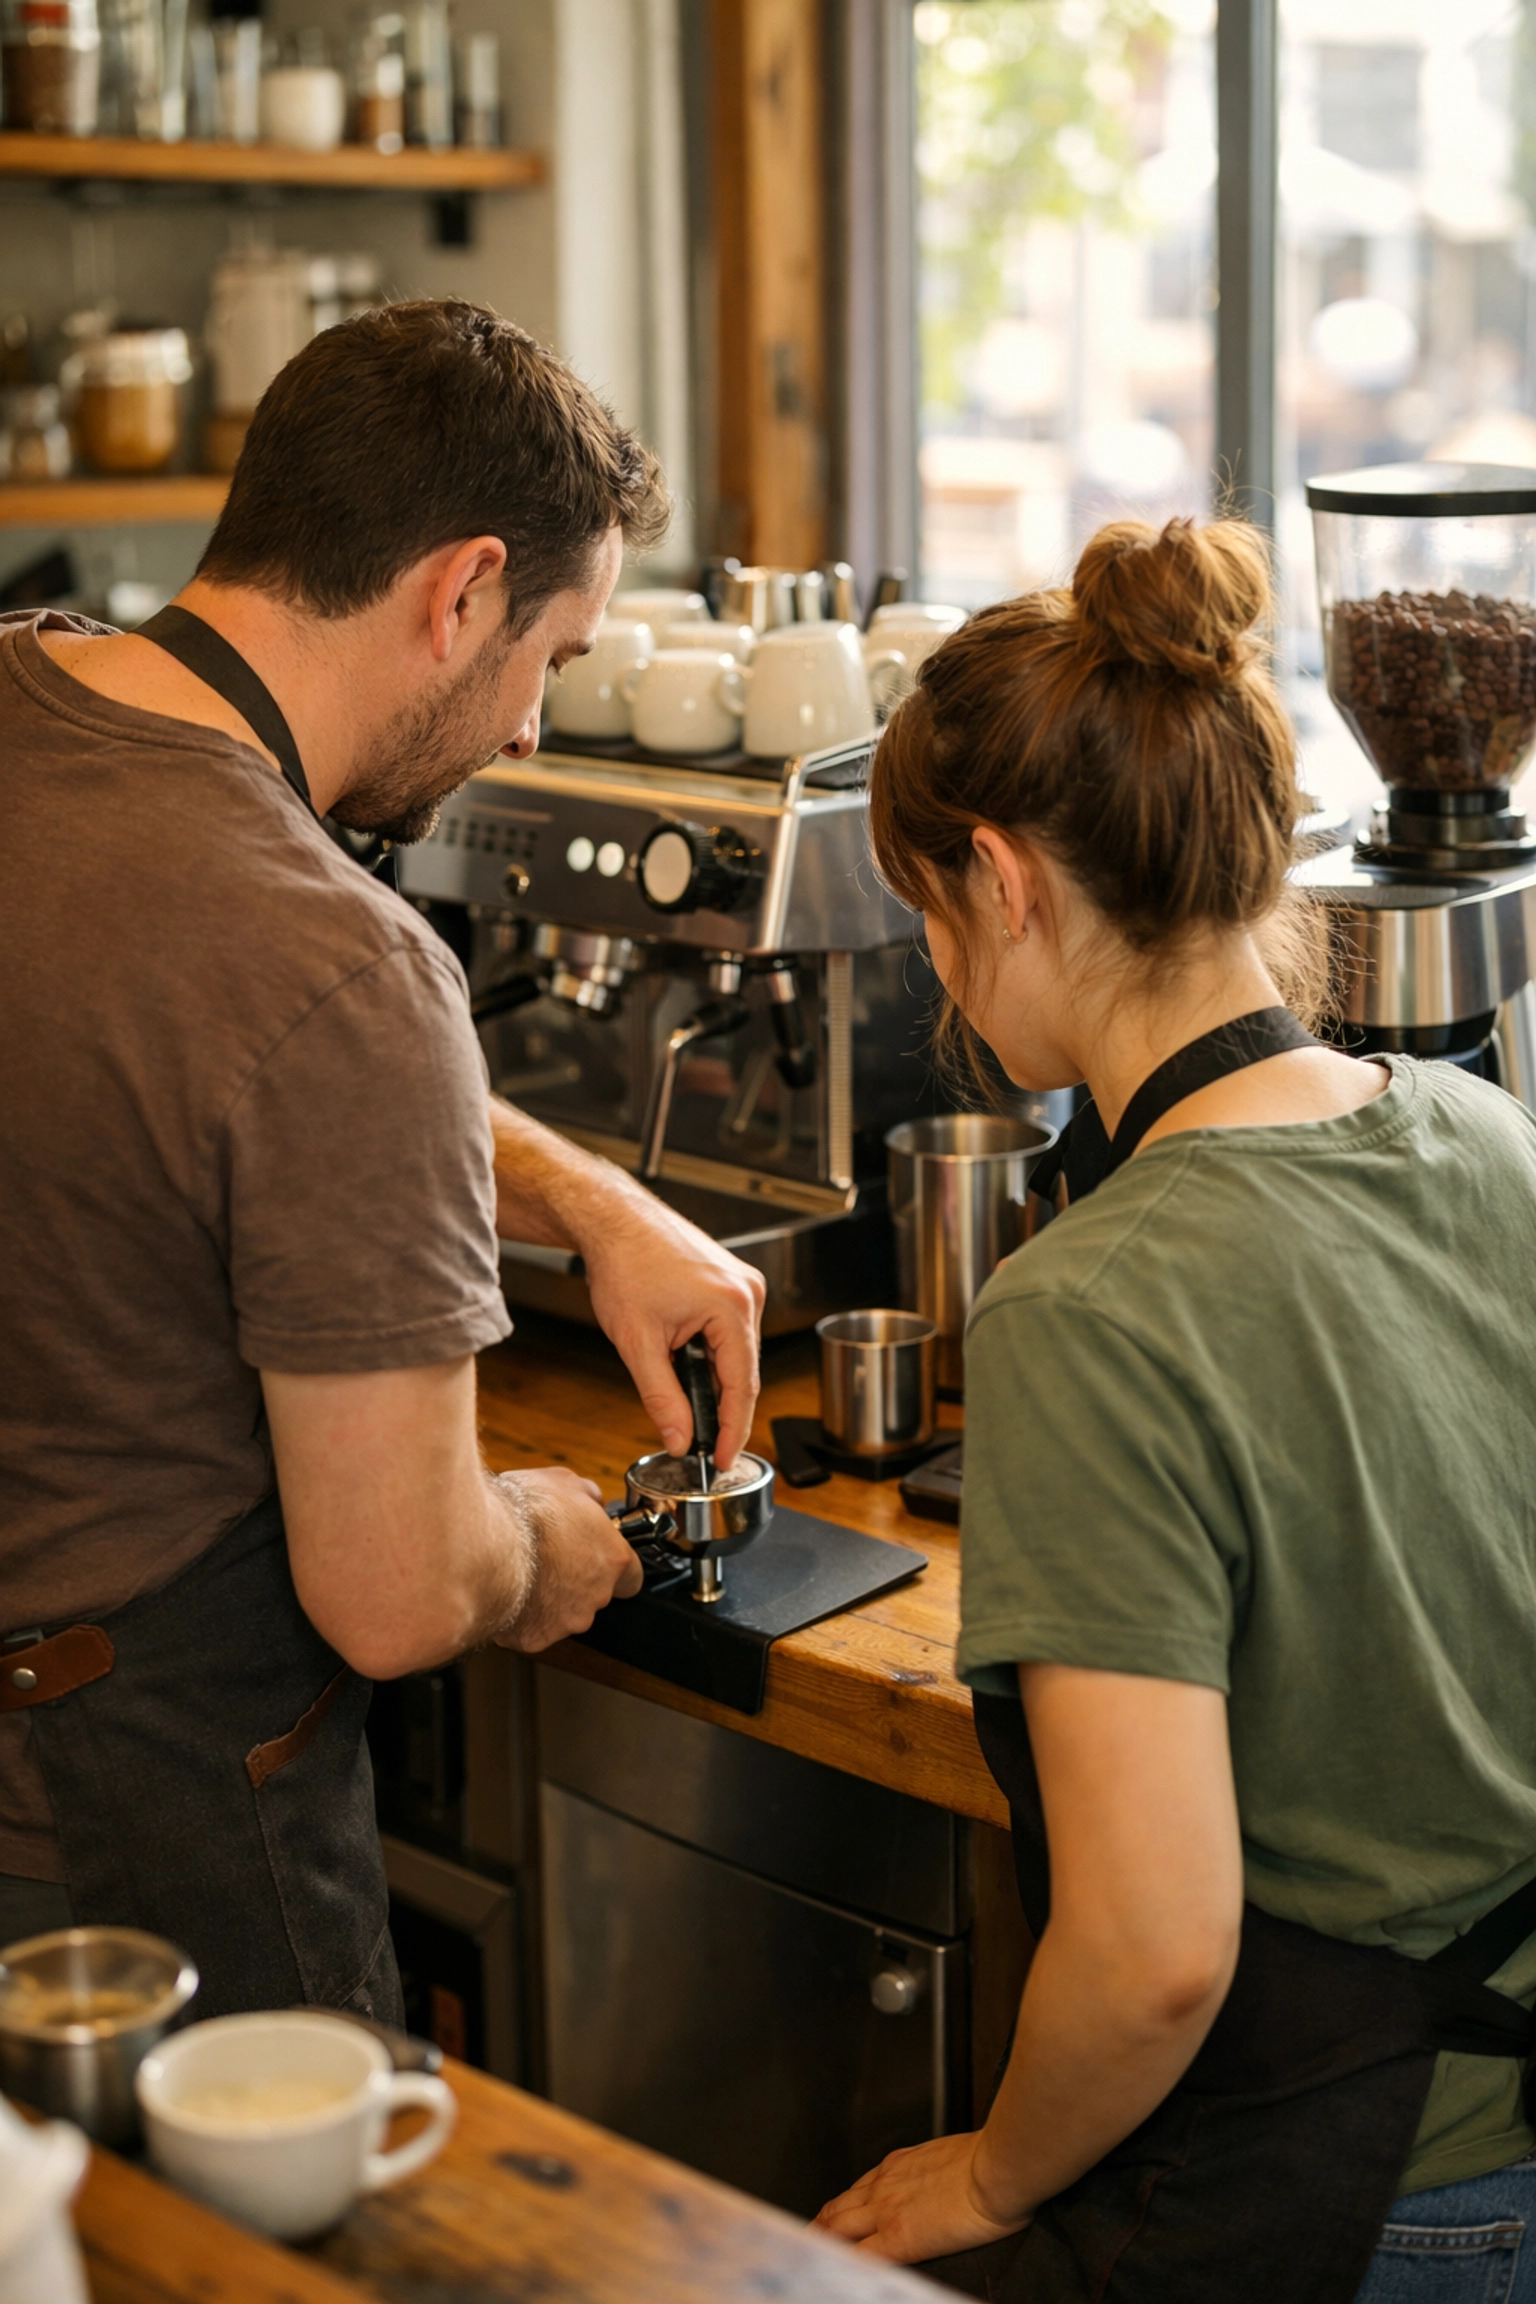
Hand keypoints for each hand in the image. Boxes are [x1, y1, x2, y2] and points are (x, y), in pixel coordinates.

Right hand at [491, 1466, 641, 1649]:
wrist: (486, 1541)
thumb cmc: (526, 1511)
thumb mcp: (566, 1481)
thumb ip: (588, 1498)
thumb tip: (592, 1502)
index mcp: (613, 1558)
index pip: (631, 1577)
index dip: (612, 1568)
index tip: (596, 1560)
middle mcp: (597, 1594)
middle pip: (594, 1596)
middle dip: (575, 1581)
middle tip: (548, 1559)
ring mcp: (568, 1620)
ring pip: (564, 1615)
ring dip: (549, 1600)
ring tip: (524, 1573)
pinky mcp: (536, 1637)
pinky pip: (532, 1629)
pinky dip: (522, 1616)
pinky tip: (508, 1592)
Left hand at [580, 1198, 765, 1469]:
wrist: (613, 1219)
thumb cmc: (624, 1265)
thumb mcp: (638, 1343)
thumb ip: (662, 1398)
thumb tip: (680, 1439)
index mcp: (733, 1307)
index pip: (742, 1386)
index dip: (734, 1430)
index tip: (725, 1460)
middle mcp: (748, 1293)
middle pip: (743, 1370)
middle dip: (719, 1405)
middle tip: (700, 1439)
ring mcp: (742, 1283)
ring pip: (736, 1351)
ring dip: (711, 1374)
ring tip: (679, 1385)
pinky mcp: (731, 1280)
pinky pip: (729, 1329)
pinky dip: (710, 1351)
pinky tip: (683, 1355)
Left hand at [814, 2133, 1028, 2264]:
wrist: (996, 2167)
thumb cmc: (989, 2160)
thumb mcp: (951, 2155)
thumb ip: (935, 2169)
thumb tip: (943, 2179)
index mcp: (899, 2164)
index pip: (858, 2189)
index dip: (843, 2207)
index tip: (836, 2219)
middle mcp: (884, 2184)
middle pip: (837, 2208)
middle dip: (820, 2226)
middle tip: (809, 2242)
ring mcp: (887, 2211)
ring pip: (837, 2229)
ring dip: (821, 2242)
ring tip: (809, 2257)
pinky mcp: (898, 2239)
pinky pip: (860, 2257)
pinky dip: (845, 2266)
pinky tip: (837, 2275)